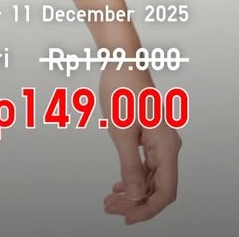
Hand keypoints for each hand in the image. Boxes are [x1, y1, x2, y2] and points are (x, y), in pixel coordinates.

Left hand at [100, 64, 180, 223]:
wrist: (122, 60)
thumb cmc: (121, 88)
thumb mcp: (121, 131)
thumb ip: (130, 166)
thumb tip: (136, 196)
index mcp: (167, 146)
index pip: (165, 191)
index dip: (147, 209)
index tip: (126, 217)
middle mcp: (169, 146)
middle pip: (158, 187)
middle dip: (135, 202)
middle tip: (110, 208)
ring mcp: (161, 142)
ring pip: (152, 177)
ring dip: (133, 192)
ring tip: (110, 200)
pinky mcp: (151, 136)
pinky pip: (147, 165)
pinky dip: (133, 177)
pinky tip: (119, 186)